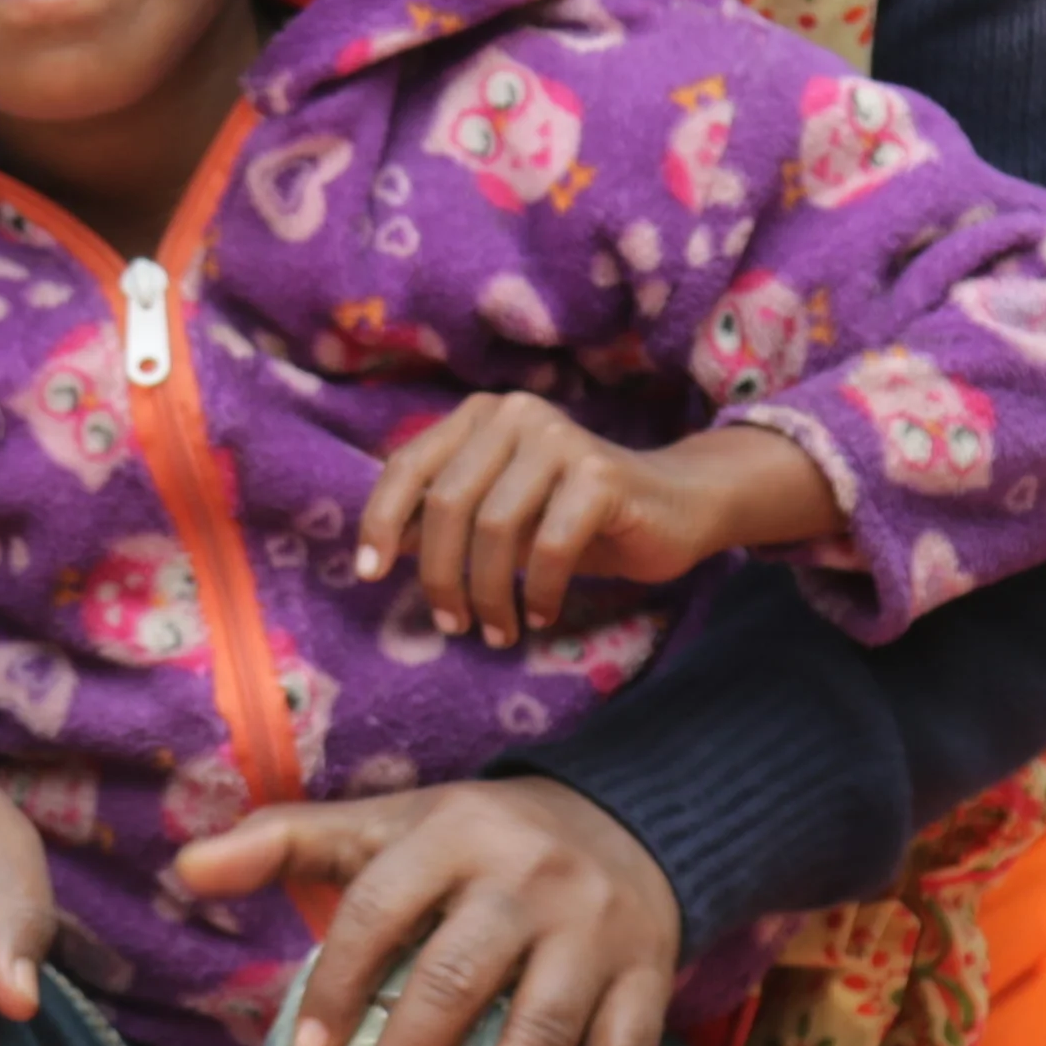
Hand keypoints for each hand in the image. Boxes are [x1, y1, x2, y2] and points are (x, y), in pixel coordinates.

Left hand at [169, 778, 681, 1045]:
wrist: (631, 816)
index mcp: (454, 835)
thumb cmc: (480, 839)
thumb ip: (287, 842)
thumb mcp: (391, 826)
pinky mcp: (647, 976)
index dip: (341, 981)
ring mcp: (594, 930)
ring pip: (546, 1024)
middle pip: (460, 976)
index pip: (382, 908)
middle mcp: (528, 878)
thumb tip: (182, 867)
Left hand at [353, 404, 838, 645]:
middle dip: (441, 575)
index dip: (380, 522)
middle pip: (447, 504)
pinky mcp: (601, 475)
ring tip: (498, 630)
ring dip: (488, 593)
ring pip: (495, 528)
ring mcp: (560, 439)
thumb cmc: (575, 516)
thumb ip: (449, 516)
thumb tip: (381, 552)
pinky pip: (550, 545)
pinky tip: (540, 615)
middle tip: (453, 624)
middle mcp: (515, 414)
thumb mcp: (502, 513)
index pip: (408, 466)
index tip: (370, 576)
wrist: (675, 506)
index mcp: (480, 417)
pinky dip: (538, 591)